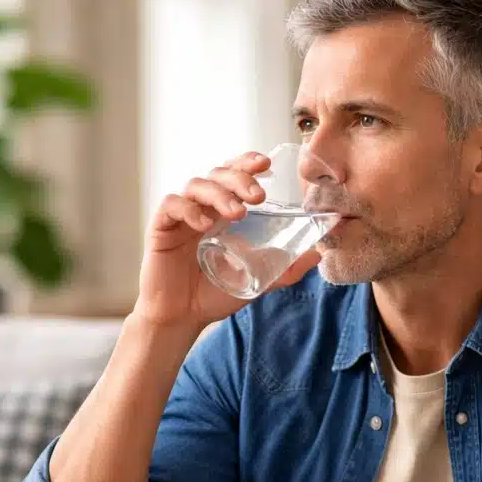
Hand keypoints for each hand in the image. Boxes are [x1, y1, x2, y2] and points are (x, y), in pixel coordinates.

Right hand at [134, 151, 321, 333]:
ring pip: (196, 185)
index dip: (247, 163)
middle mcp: (202, 207)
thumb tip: (319, 254)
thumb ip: (285, 268)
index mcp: (223, 211)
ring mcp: (181, 216)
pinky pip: (171, 205)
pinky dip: (188, 209)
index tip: (266, 164)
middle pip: (218, 174)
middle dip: (240, 178)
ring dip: (219, 194)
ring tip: (238, 212)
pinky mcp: (161, 228)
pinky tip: (203, 224)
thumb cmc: (215, 294)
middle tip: (259, 195)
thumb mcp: (258, 279)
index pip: (234, 175)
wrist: (183, 317)